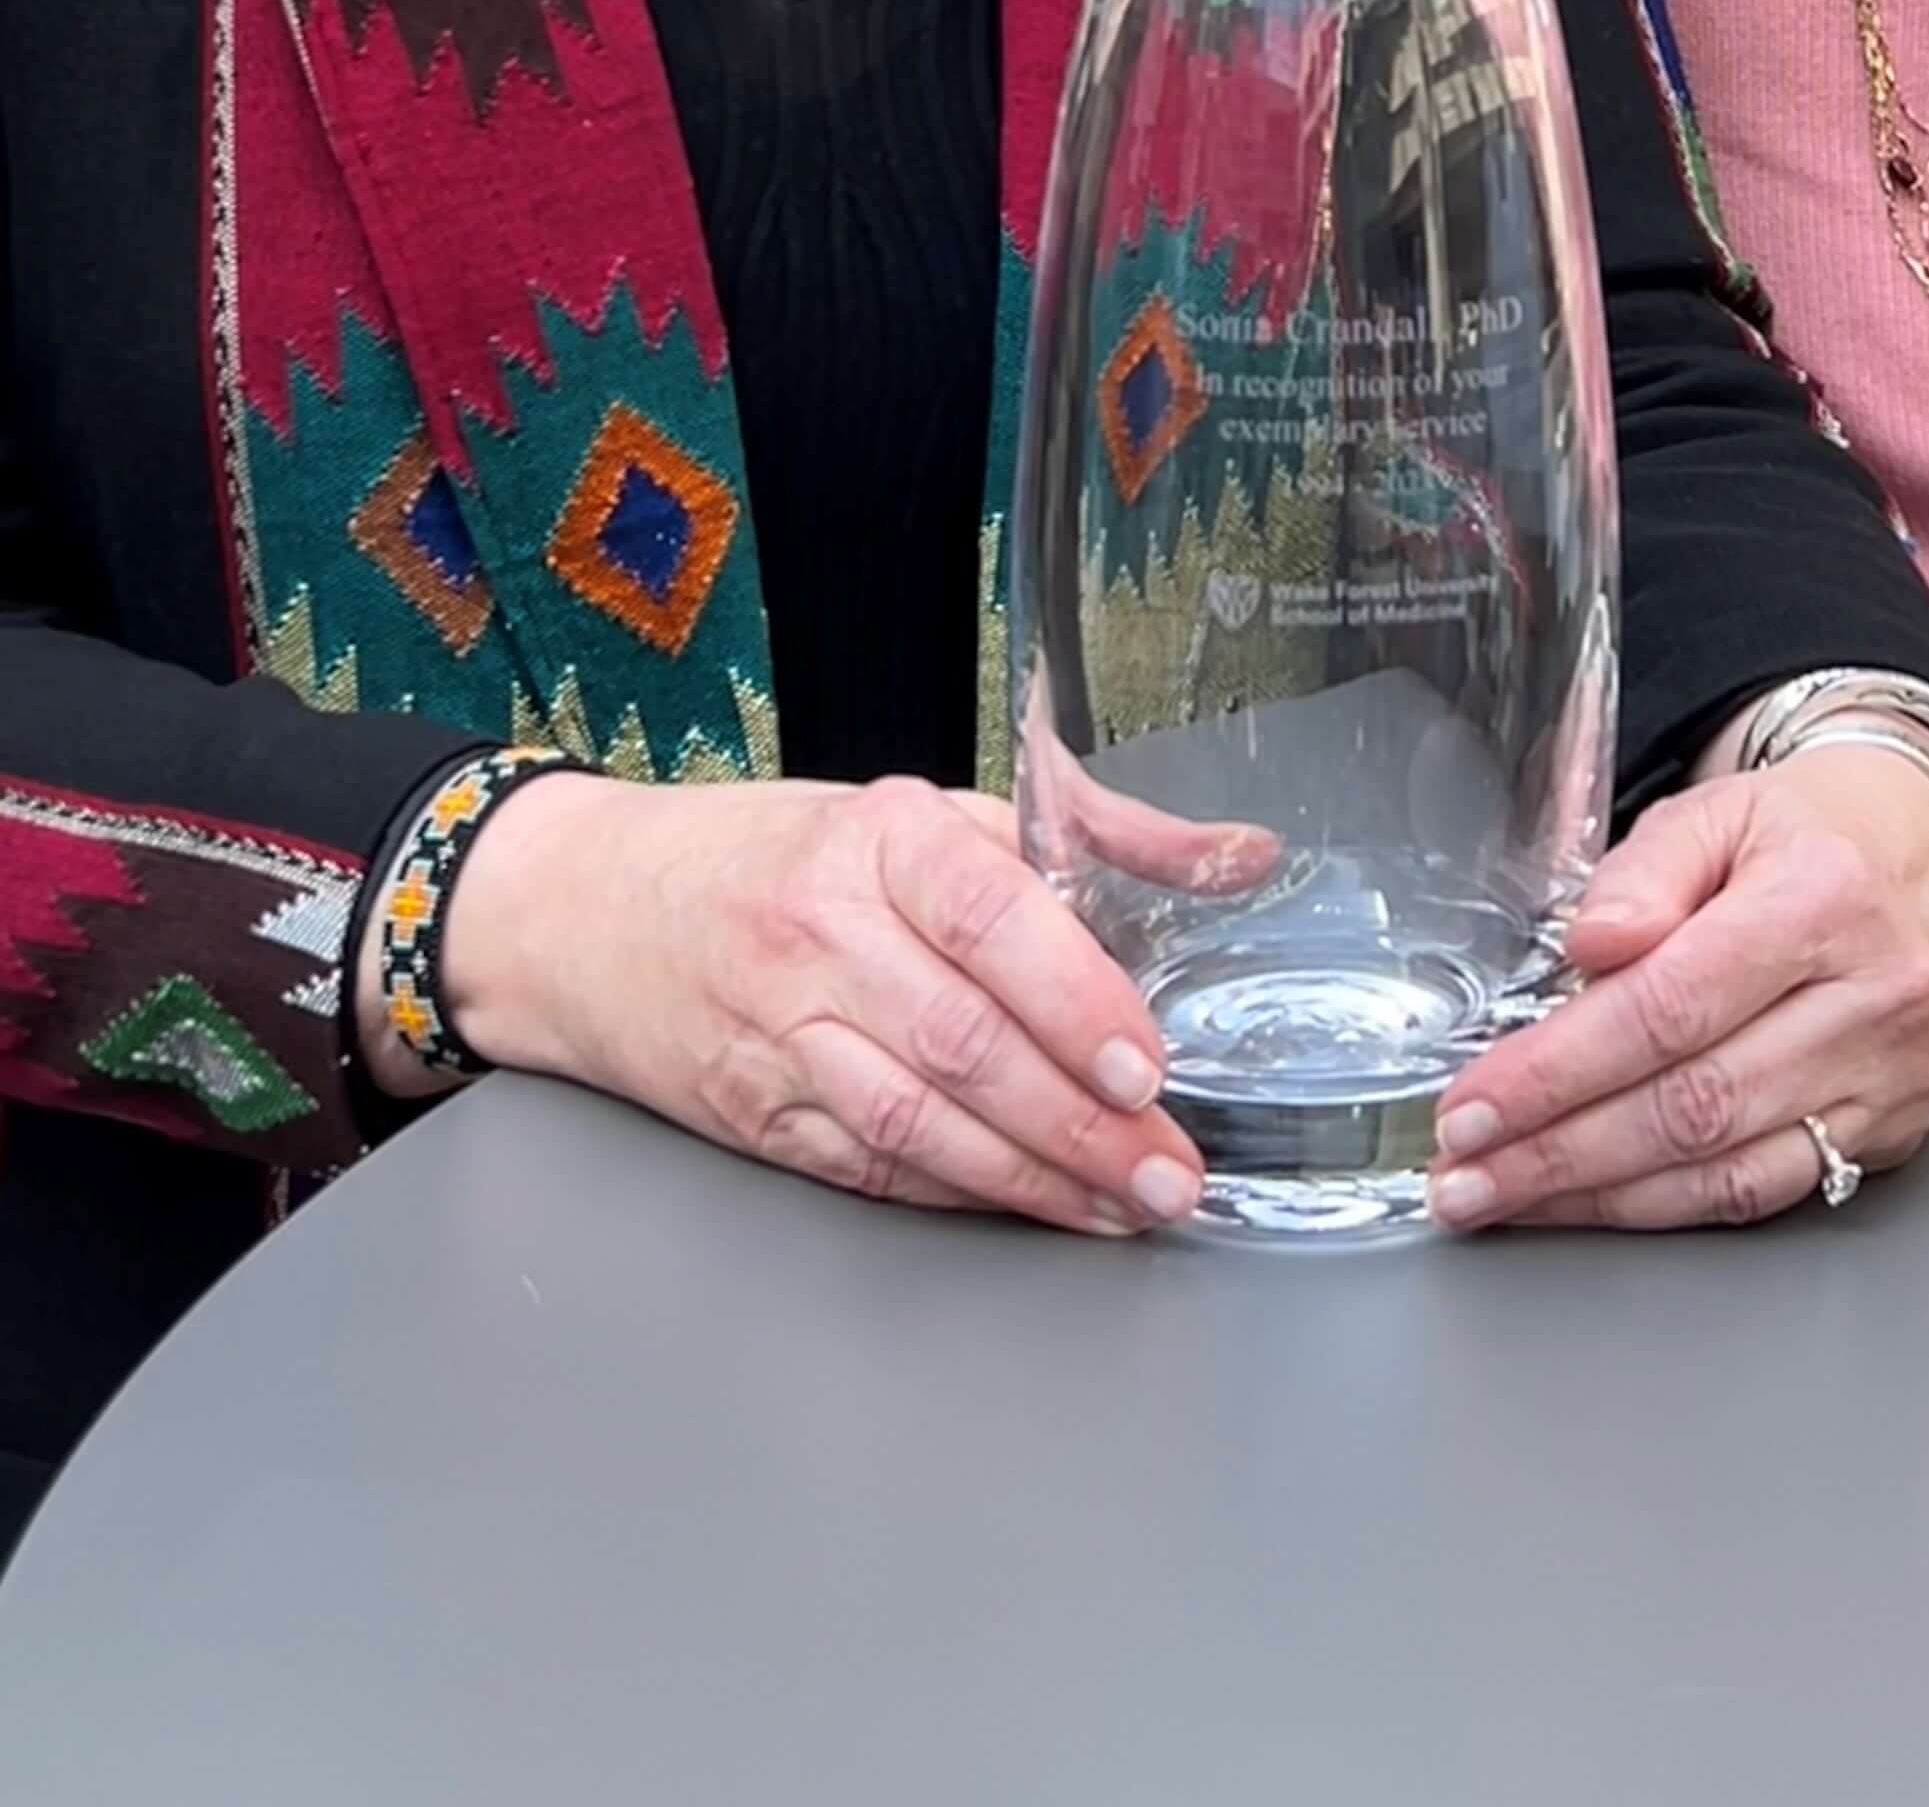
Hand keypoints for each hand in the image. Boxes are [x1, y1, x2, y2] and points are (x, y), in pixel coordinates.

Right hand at [410, 768, 1275, 1233]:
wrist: (592, 912)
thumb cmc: (787, 854)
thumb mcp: (931, 814)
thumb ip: (1092, 834)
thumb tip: (1241, 855)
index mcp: (879, 838)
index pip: (987, 914)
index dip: (1072, 994)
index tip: (1147, 1059)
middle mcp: (823, 934)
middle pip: (963, 1041)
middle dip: (1079, 1120)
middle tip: (1167, 1169)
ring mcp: (780, 1033)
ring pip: (920, 1123)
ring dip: (1033, 1179)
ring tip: (1123, 1206)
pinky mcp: (758, 1116)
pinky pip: (872, 1164)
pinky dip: (961, 1196)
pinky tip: (1033, 1210)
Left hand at [1428, 744, 1928, 1230]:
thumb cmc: (1811, 830)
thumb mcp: (1718, 808)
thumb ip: (1643, 872)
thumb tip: (1588, 950)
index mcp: (1823, 897)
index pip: (1670, 1006)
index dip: (1558, 1069)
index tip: (1473, 1105)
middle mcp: (1873, 997)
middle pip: (1693, 1103)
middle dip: (1559, 1151)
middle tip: (1465, 1173)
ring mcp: (1892, 1076)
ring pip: (1727, 1167)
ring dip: (1599, 1196)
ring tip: (1506, 1197)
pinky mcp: (1896, 1129)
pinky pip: (1767, 1191)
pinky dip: (1670, 1206)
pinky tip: (1597, 1202)